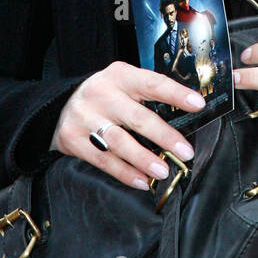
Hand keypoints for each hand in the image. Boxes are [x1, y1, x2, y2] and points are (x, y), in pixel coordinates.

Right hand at [49, 60, 205, 187]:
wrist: (59, 106)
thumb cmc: (105, 96)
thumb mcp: (123, 83)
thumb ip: (148, 94)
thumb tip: (187, 114)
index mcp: (120, 76)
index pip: (152, 83)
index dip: (176, 93)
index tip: (198, 104)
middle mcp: (101, 94)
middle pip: (137, 117)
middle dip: (164, 136)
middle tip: (185, 151)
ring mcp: (85, 118)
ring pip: (119, 141)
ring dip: (144, 159)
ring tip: (163, 171)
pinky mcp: (73, 140)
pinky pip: (104, 160)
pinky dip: (125, 173)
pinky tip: (142, 180)